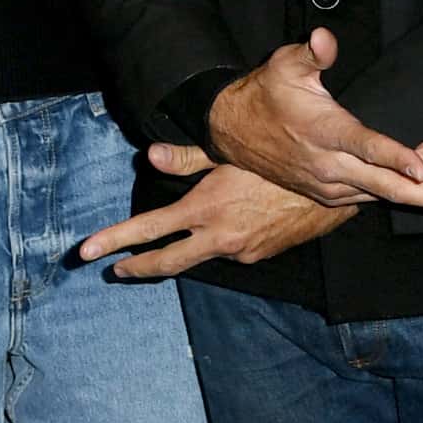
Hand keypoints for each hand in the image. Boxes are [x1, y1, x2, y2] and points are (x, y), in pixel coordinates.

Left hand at [77, 148, 355, 281]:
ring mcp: (239, 252)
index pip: (148, 229)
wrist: (336, 190)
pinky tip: (238, 219)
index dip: (113, 240)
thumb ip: (187, 158)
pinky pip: (230, 248)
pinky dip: (223, 238)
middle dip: (138, 268)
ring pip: (201, 253)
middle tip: (116, 271)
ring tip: (185, 233)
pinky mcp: (258, 256)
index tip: (87, 252)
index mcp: (205, 208)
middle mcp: (217, 237)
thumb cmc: (281, 160)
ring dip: (189, 246)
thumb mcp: (232, 152)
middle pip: (167, 262)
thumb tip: (149, 155)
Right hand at [205, 28, 422, 215]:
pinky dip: (398, 191)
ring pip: (383, 194)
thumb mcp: (283, 65)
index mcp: (324, 133)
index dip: (397, 158)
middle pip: (387, 186)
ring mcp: (330, 186)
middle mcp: (329, 167)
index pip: (366, 147)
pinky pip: (371, 196)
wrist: (230, 132)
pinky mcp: (329, 194)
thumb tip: (325, 39)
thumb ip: (311, 53)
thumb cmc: (264, 93)